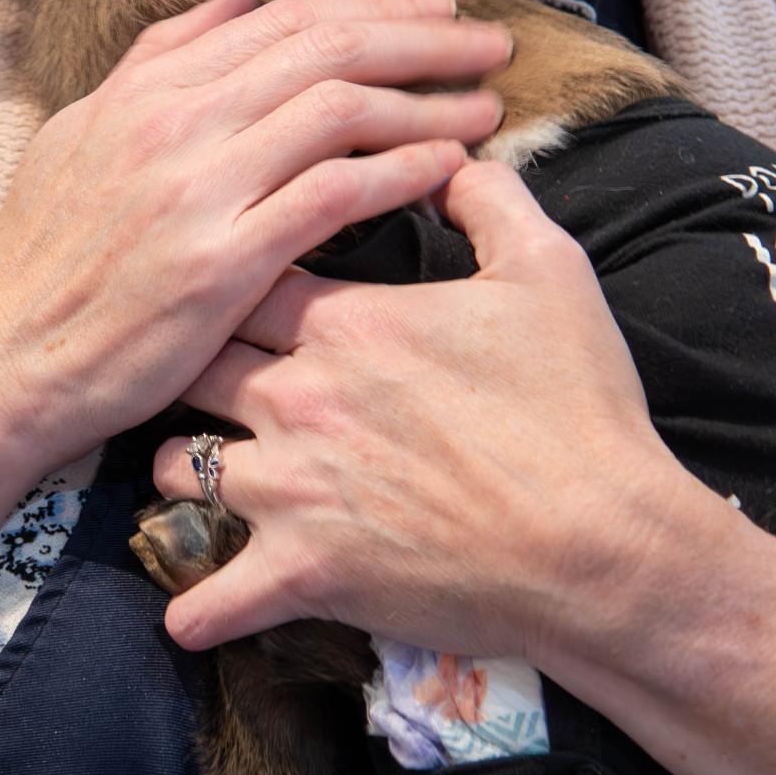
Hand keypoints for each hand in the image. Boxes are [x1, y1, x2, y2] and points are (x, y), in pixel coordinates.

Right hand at [0, 0, 510, 466]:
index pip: (283, 21)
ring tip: (488, 108)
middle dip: (421, 41)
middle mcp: (174, 124)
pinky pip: (331, 197)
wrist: (0, 358)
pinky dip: (398, 171)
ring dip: (427, 102)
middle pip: (325, 51)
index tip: (437, 15)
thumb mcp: (82, 134)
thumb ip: (162, 59)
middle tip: (492, 47)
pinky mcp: (219, 264)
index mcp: (148, 90)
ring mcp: (197, 191)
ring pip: (338, 112)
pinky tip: (448, 168)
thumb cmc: (43, 258)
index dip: (372, 9)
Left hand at [150, 156, 688, 661]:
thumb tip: (452, 158)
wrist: (602, 541)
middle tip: (189, 378)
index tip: (226, 291)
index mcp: (343, 323)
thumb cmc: (580, 407)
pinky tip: (192, 616)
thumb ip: (491, 200)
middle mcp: (297, 399)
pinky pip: (209, 603)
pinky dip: (197, 613)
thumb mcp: (550, 271)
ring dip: (179, 472)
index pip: (237, 277)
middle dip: (183, 368)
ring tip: (198, 477)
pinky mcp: (302, 576)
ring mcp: (290, 490)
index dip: (225, 282)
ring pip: (173, 470)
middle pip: (188, 365)